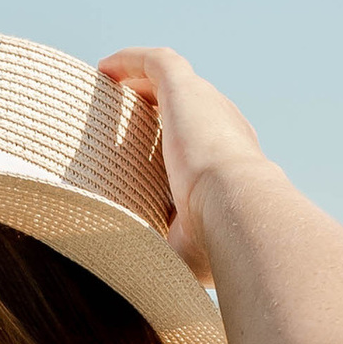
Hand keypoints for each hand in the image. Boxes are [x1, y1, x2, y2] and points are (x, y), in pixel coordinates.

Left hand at [97, 48, 267, 280]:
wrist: (239, 216)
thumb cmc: (217, 247)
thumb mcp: (184, 257)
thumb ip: (158, 260)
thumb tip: (124, 282)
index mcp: (232, 172)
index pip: (201, 155)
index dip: (172, 155)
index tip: (140, 168)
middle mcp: (226, 134)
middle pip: (188, 117)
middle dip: (156, 116)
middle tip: (117, 126)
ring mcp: (210, 108)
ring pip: (174, 84)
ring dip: (141, 83)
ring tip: (107, 88)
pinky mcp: (189, 91)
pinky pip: (158, 63)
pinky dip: (131, 62)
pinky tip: (103, 69)